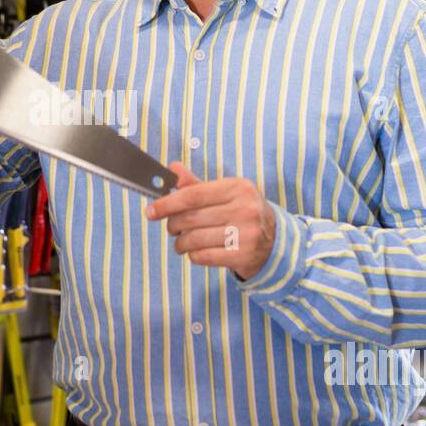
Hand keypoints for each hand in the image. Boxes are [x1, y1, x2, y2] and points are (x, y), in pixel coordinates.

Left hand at [146, 162, 275, 280]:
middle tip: (171, 228)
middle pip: (191, 218)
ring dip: (181, 243)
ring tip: (182, 242)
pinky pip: (203, 256)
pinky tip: (197, 251)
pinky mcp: (243, 255)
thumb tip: (172, 169)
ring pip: (195, 239)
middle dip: (173, 225)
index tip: (150, 211)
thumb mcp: (225, 194)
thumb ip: (196, 185)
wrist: (274, 241)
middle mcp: (244, 208)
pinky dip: (193, 255)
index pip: (193, 195)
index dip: (167, 203)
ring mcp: (246, 233)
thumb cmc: (242, 213)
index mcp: (237, 187)